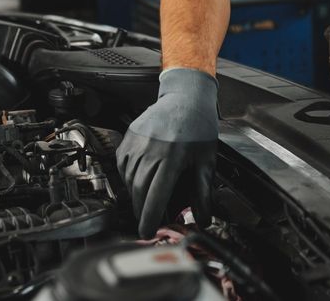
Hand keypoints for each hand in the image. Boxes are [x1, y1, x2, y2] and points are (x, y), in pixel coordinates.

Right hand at [115, 67, 217, 237]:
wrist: (186, 97)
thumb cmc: (199, 129)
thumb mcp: (206, 162)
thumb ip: (203, 193)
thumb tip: (203, 220)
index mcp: (173, 157)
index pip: (156, 196)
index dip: (149, 218)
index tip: (146, 232)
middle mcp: (152, 149)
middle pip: (140, 190)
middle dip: (142, 209)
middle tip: (147, 221)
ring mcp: (138, 142)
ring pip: (129, 179)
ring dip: (135, 195)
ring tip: (144, 202)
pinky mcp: (130, 136)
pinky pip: (123, 165)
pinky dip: (128, 177)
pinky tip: (138, 181)